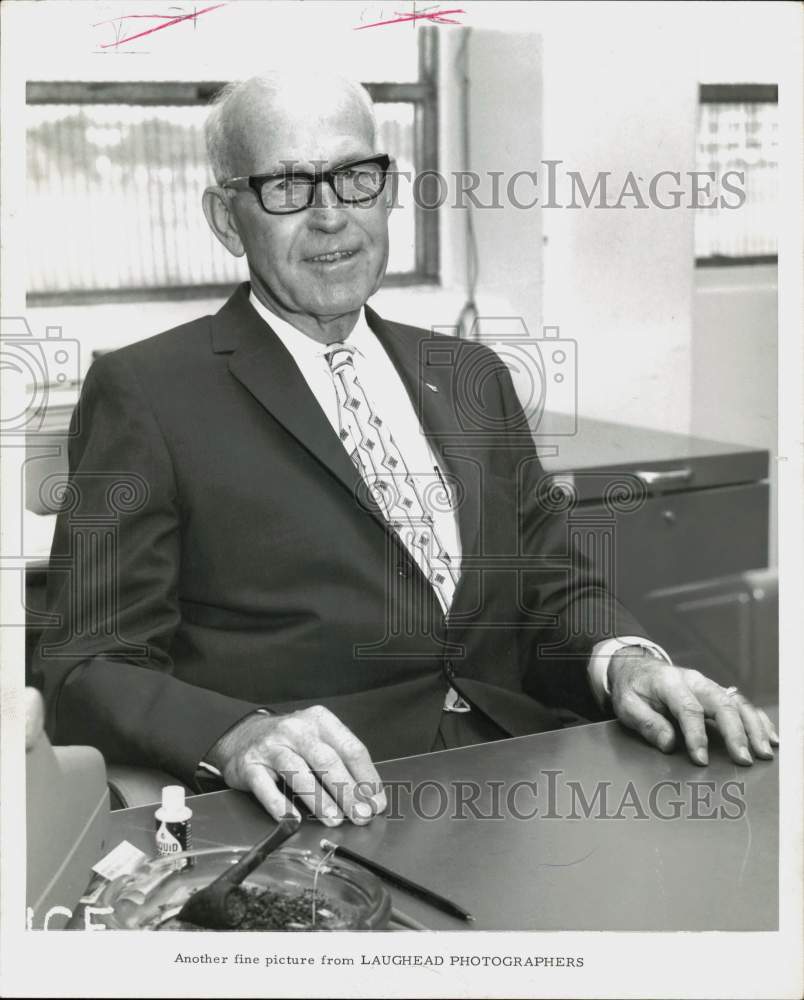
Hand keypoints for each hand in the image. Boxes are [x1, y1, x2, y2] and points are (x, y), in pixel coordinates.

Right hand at [207, 706, 386, 825]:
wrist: (243, 736)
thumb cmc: (290, 742)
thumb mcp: (318, 739)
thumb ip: (342, 762)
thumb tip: (369, 797)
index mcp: (320, 720)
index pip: (351, 748)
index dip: (367, 778)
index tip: (377, 802)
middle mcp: (296, 730)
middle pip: (327, 761)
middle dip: (348, 792)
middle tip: (361, 815)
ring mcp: (271, 746)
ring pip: (300, 774)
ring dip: (320, 800)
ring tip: (335, 820)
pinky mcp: (250, 765)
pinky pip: (266, 788)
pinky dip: (280, 805)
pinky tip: (293, 819)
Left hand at [608, 647, 778, 765]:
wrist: (637, 669)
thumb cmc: (633, 689)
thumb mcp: (627, 705)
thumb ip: (647, 723)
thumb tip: (669, 744)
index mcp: (669, 683)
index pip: (688, 708)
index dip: (696, 735)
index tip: (701, 759)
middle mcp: (694, 682)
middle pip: (721, 704)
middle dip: (735, 733)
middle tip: (743, 759)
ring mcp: (708, 685)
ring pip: (737, 703)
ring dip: (753, 728)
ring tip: (763, 752)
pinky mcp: (716, 692)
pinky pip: (742, 704)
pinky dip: (758, 720)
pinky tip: (769, 737)